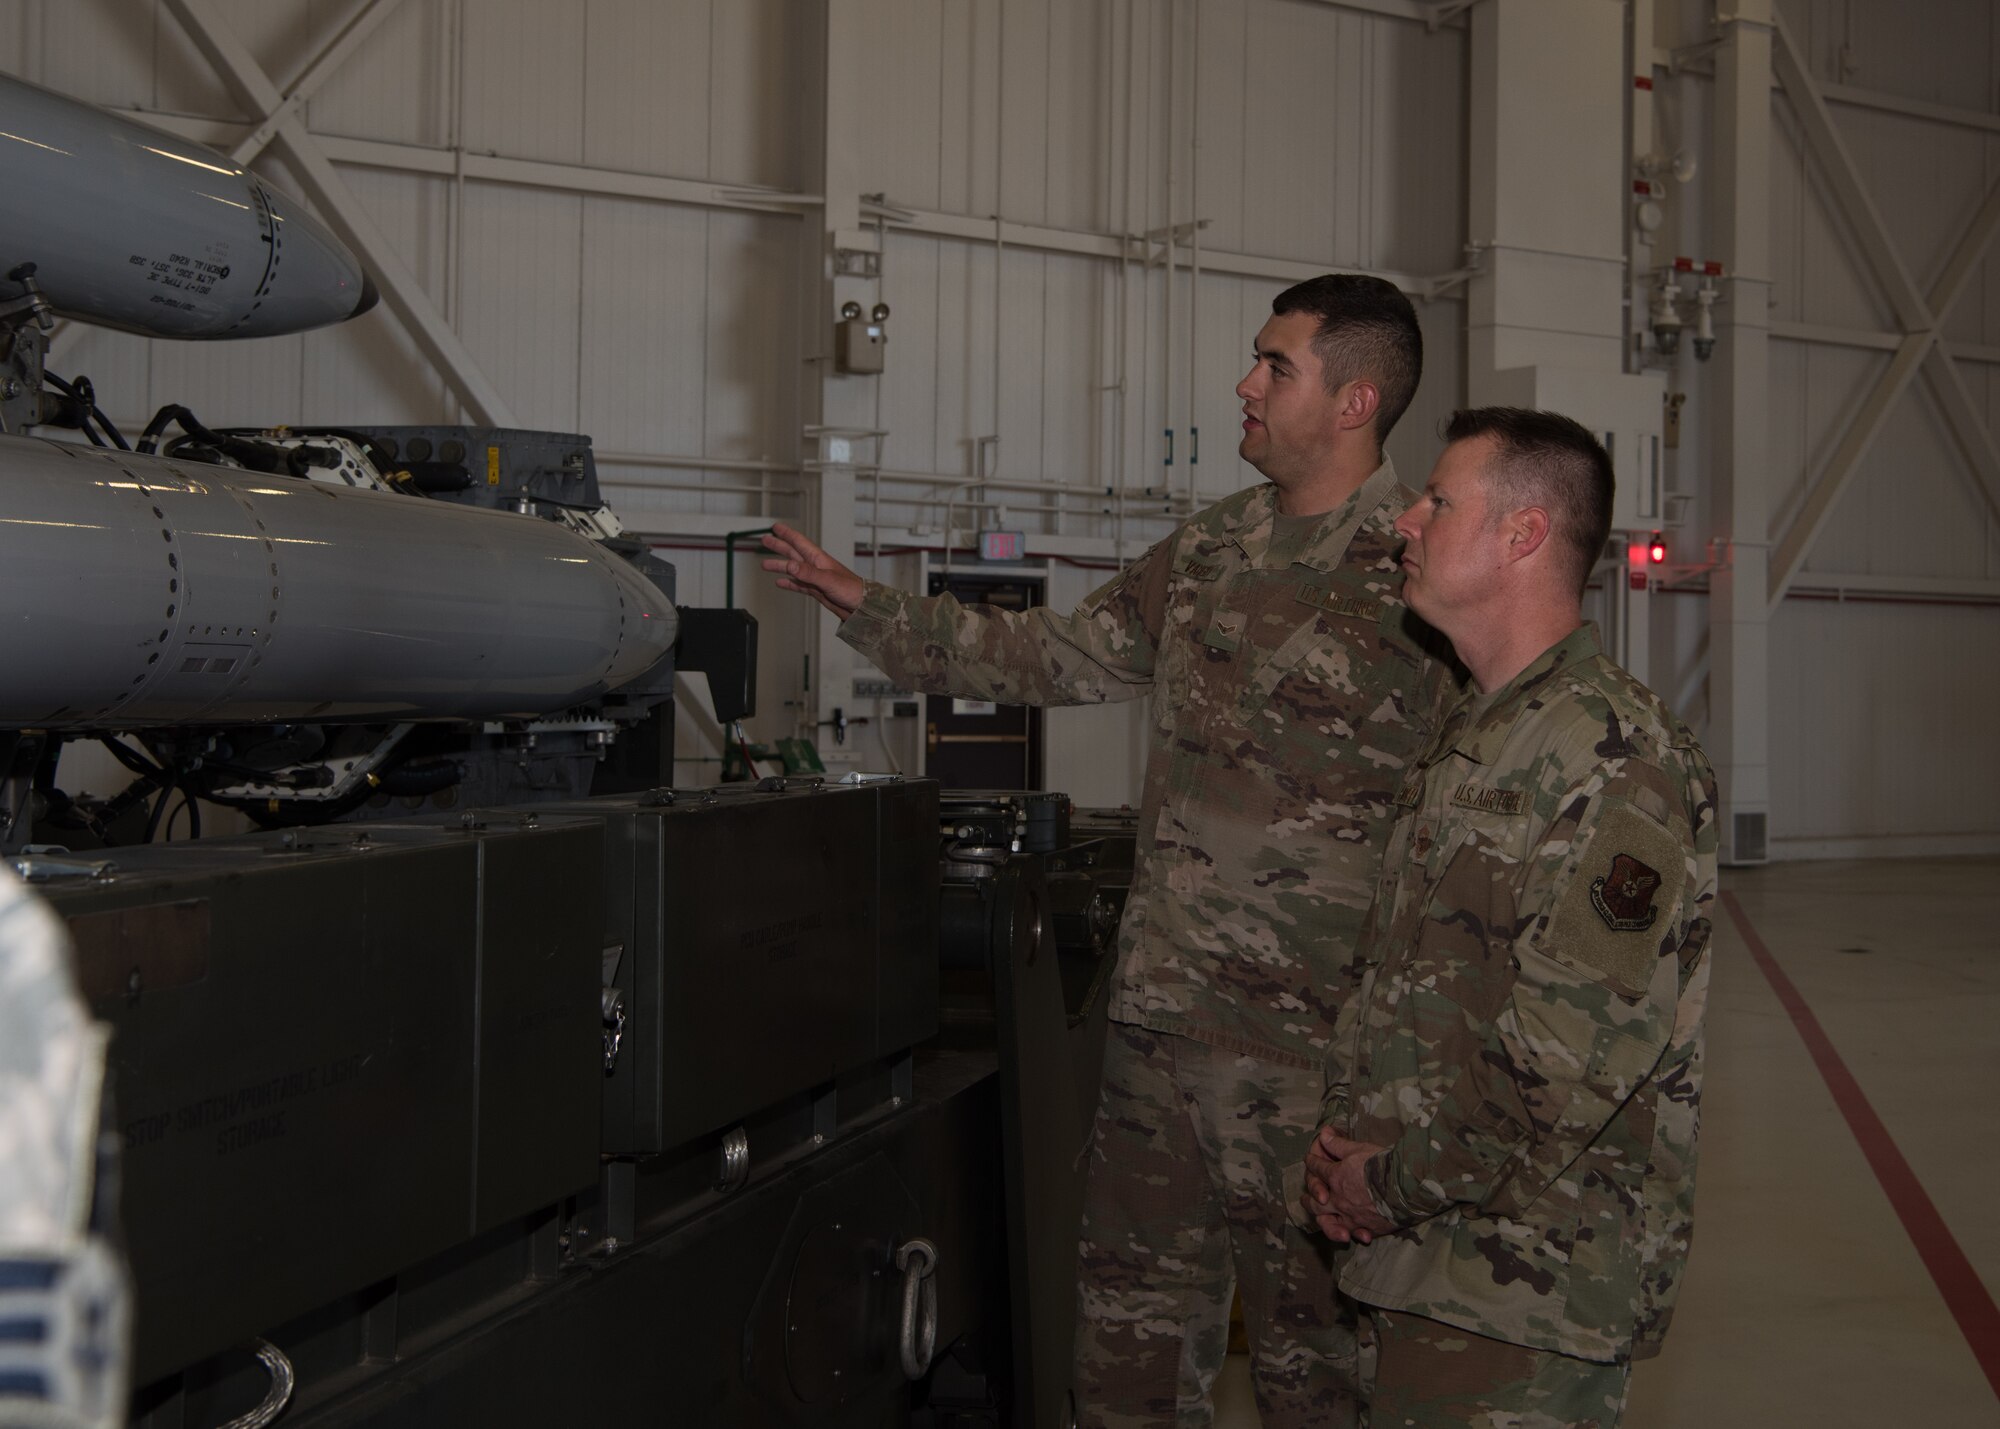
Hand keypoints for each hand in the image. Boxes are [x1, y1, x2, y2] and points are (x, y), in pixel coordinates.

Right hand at [760, 522, 865, 620]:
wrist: (861, 606)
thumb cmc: (851, 590)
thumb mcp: (828, 579)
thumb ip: (808, 573)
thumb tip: (789, 565)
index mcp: (819, 559)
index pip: (799, 542)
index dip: (787, 534)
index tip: (775, 527)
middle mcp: (815, 566)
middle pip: (793, 553)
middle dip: (779, 546)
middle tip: (764, 540)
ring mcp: (815, 578)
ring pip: (793, 570)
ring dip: (779, 566)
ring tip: (765, 565)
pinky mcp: (817, 590)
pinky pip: (799, 585)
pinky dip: (789, 583)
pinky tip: (781, 583)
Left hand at [1298, 1126, 1395, 1244]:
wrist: (1404, 1186)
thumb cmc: (1381, 1163)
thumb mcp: (1358, 1148)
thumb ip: (1338, 1144)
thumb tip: (1323, 1134)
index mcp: (1335, 1177)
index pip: (1317, 1168)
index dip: (1312, 1162)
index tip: (1310, 1159)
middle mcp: (1339, 1199)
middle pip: (1315, 1202)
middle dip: (1308, 1198)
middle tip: (1305, 1198)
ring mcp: (1351, 1216)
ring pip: (1328, 1222)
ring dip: (1322, 1221)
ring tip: (1320, 1219)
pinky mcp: (1367, 1227)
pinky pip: (1354, 1233)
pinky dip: (1351, 1234)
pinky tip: (1351, 1235)